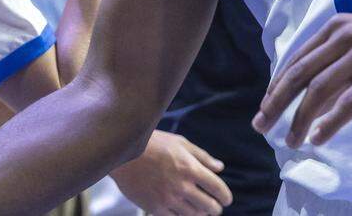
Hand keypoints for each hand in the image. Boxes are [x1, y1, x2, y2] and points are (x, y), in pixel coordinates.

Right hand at [112, 130, 232, 215]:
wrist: (124, 154)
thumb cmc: (154, 144)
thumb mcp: (181, 143)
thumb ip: (202, 157)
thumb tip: (220, 168)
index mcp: (191, 168)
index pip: (217, 188)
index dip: (225, 196)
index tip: (227, 200)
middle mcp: (182, 185)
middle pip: (208, 206)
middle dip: (215, 208)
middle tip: (215, 208)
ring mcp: (168, 198)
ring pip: (193, 215)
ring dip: (200, 215)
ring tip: (201, 212)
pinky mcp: (155, 207)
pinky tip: (184, 214)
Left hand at [253, 12, 351, 146]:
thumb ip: (339, 66)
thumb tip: (313, 102)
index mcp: (336, 29)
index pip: (296, 61)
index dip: (276, 87)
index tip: (264, 110)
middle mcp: (345, 37)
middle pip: (300, 74)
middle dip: (276, 103)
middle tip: (261, 127)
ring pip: (320, 90)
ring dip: (300, 119)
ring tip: (291, 141)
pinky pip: (350, 101)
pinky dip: (331, 122)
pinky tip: (319, 137)